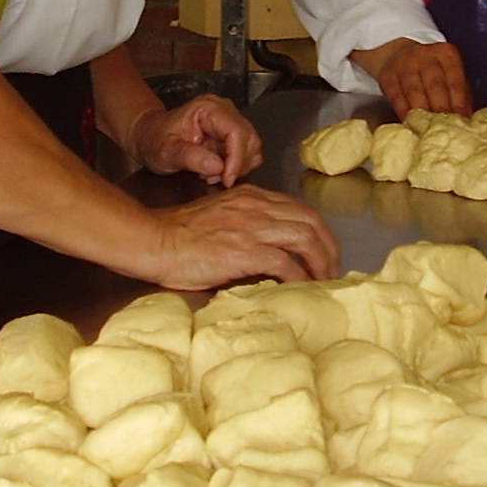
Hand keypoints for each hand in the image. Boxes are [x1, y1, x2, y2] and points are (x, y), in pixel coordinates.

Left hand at [127, 94, 260, 185]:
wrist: (149, 136)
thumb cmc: (154, 139)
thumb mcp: (165, 151)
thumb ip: (190, 158)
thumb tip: (218, 167)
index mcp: (209, 109)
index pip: (237, 132)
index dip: (237, 158)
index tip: (227, 178)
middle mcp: (224, 111)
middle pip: (249, 140)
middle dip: (236, 165)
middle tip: (215, 179)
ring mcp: (229, 122)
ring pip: (251, 148)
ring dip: (236, 167)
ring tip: (210, 174)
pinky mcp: (231, 135)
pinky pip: (245, 154)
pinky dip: (234, 167)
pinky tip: (214, 171)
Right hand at [148, 184, 340, 290]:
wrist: (154, 240)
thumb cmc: (179, 235)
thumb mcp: (220, 217)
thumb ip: (245, 225)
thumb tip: (267, 250)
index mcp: (251, 197)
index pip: (298, 209)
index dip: (318, 231)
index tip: (323, 251)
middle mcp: (256, 207)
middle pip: (311, 221)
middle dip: (329, 246)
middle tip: (333, 268)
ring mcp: (252, 227)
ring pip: (305, 237)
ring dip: (321, 262)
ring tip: (324, 280)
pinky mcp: (244, 250)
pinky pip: (285, 262)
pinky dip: (300, 276)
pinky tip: (302, 288)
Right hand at [355, 39, 471, 118]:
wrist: (400, 54)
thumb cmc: (434, 71)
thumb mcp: (450, 74)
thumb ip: (461, 94)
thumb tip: (467, 119)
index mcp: (446, 54)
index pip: (455, 79)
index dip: (459, 101)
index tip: (462, 119)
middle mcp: (425, 55)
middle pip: (434, 85)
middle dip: (441, 108)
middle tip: (445, 129)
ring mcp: (404, 64)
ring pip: (414, 91)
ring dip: (422, 113)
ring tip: (429, 130)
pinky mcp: (388, 75)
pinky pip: (396, 97)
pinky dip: (404, 112)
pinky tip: (410, 124)